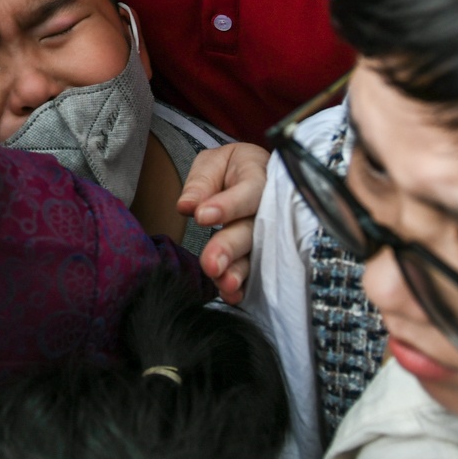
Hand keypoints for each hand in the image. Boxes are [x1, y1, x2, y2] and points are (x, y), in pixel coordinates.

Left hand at [176, 141, 270, 303]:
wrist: (252, 174)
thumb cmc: (231, 168)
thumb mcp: (214, 163)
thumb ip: (201, 182)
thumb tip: (186, 206)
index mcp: (259, 177)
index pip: (248, 192)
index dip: (228, 205)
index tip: (202, 217)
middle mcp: (270, 209)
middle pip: (252, 229)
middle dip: (230, 247)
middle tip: (210, 263)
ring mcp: (271, 235)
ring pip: (257, 254)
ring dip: (239, 271)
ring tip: (224, 284)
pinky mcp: (264, 254)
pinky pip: (256, 271)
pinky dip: (244, 285)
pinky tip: (231, 295)